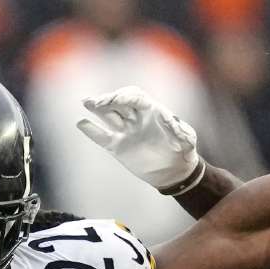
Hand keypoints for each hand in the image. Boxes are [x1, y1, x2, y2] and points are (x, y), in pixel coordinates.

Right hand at [76, 86, 201, 190]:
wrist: (174, 171)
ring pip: (109, 115)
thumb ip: (180, 131)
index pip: (135, 97)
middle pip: (119, 103)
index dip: (124, 96)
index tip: (114, 99)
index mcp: (152, 111)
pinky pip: (103, 137)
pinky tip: (82, 123)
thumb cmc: (183, 151)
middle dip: (107, 100)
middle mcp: (136, 118)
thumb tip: (174, 123)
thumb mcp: (187, 140)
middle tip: (94, 102)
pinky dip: (92, 130)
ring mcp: (126, 131)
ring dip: (97, 108)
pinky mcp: (118, 146)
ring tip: (86, 102)